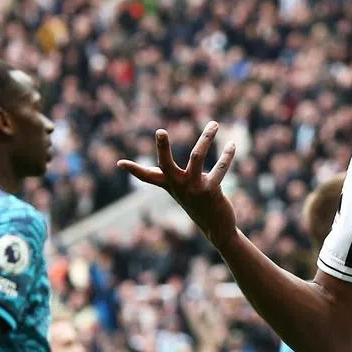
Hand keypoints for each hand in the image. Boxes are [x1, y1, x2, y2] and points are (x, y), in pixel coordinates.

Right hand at [118, 122, 237, 244]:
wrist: (216, 227)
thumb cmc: (196, 203)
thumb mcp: (179, 190)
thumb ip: (168, 177)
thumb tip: (149, 171)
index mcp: (169, 185)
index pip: (147, 177)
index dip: (133, 170)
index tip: (119, 163)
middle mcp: (178, 186)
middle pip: (166, 164)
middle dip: (162, 147)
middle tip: (160, 131)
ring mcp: (194, 188)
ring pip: (197, 157)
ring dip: (206, 138)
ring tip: (214, 123)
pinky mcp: (210, 190)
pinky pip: (220, 168)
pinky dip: (227, 155)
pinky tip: (232, 145)